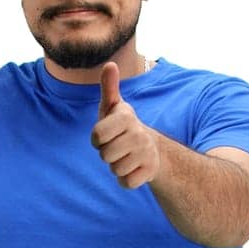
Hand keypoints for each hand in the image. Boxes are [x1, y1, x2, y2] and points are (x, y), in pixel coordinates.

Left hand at [90, 62, 160, 189]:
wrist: (151, 148)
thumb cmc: (123, 126)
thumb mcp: (114, 108)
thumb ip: (109, 88)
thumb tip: (110, 64)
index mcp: (126, 117)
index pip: (97, 136)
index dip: (97, 139)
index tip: (106, 135)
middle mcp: (139, 134)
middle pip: (105, 155)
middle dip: (107, 154)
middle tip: (118, 147)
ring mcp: (146, 154)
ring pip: (115, 170)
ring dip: (116, 166)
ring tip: (126, 156)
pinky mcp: (150, 172)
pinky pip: (126, 183)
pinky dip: (126, 179)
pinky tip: (133, 168)